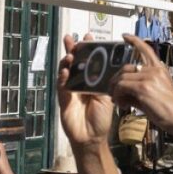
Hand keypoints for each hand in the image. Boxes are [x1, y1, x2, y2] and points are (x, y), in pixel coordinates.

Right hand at [57, 34, 115, 148]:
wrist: (92, 137)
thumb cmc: (101, 117)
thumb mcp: (107, 96)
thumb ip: (107, 82)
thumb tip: (110, 66)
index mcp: (92, 82)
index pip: (89, 62)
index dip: (87, 50)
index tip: (88, 36)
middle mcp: (80, 84)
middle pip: (74, 64)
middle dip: (72, 50)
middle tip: (71, 37)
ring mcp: (70, 92)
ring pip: (66, 73)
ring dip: (67, 62)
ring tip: (70, 53)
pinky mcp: (64, 101)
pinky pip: (62, 87)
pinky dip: (63, 78)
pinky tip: (66, 70)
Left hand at [112, 35, 172, 138]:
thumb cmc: (169, 109)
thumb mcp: (155, 93)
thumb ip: (139, 87)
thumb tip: (122, 90)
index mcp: (160, 69)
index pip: (146, 50)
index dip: (134, 40)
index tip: (125, 36)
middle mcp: (155, 70)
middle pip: (125, 68)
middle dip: (115, 81)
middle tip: (114, 94)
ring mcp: (149, 77)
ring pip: (121, 78)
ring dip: (115, 91)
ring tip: (119, 102)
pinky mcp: (143, 88)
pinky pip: (121, 87)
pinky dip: (118, 96)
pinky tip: (123, 106)